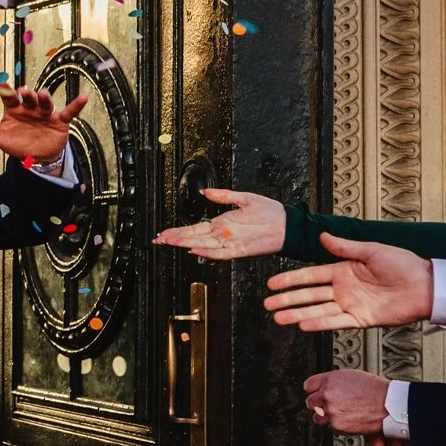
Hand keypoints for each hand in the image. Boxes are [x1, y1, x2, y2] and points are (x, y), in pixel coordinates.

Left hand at [0, 85, 88, 165]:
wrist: (35, 160)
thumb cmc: (16, 144)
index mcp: (14, 110)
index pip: (9, 97)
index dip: (6, 91)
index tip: (2, 84)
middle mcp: (30, 109)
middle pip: (28, 98)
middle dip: (27, 94)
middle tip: (24, 92)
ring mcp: (45, 114)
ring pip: (45, 103)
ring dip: (44, 98)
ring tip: (42, 95)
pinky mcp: (59, 122)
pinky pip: (68, 112)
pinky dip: (76, 105)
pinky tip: (83, 98)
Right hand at [153, 188, 286, 258]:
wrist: (287, 225)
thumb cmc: (270, 213)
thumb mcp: (245, 198)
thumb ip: (224, 196)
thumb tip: (207, 192)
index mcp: (222, 223)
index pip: (194, 228)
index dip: (177, 231)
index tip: (164, 233)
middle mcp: (223, 234)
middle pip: (192, 237)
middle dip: (174, 238)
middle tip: (158, 239)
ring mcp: (229, 243)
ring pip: (201, 245)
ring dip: (184, 243)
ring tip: (169, 242)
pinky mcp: (239, 250)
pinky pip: (219, 253)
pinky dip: (206, 252)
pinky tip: (194, 249)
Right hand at [264, 234, 433, 330]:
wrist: (427, 286)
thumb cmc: (404, 265)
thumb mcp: (372, 250)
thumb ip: (345, 247)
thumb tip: (323, 236)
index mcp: (344, 270)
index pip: (310, 276)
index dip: (291, 279)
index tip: (272, 283)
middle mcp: (343, 289)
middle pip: (308, 295)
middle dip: (287, 299)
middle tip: (267, 303)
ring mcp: (350, 305)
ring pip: (317, 310)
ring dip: (297, 314)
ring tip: (278, 317)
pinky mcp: (360, 319)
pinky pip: (335, 322)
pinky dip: (319, 324)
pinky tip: (303, 324)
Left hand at [303, 369, 390, 435]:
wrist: (389, 405)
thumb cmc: (376, 390)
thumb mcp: (352, 377)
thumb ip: (334, 382)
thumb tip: (325, 386)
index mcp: (329, 380)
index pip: (308, 385)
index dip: (314, 390)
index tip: (316, 393)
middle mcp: (327, 394)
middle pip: (310, 401)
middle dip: (318, 404)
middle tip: (330, 406)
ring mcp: (330, 410)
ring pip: (317, 416)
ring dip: (326, 417)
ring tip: (340, 414)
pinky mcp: (336, 424)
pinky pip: (330, 426)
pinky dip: (337, 425)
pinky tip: (348, 419)